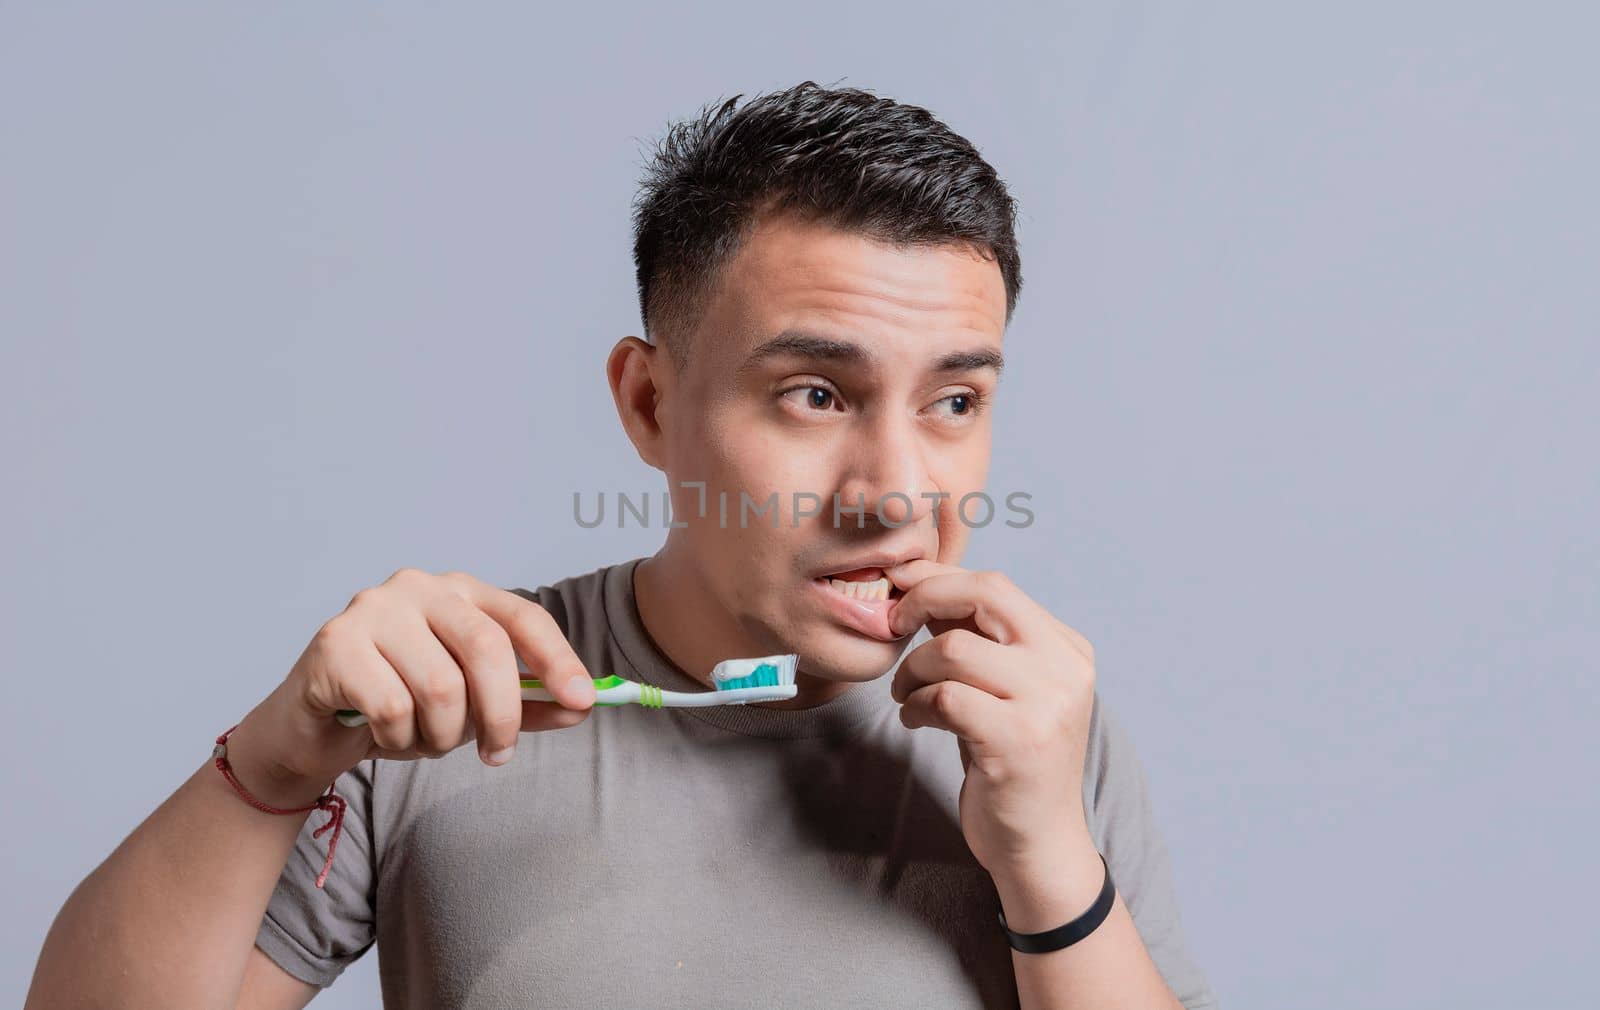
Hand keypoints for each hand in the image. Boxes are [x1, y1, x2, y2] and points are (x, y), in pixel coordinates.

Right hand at [227, 568, 595, 802]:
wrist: (310, 728)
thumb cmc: (396, 707)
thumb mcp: (470, 708)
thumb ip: (525, 704)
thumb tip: (581, 707)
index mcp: (459, 592)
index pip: (522, 616)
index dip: (558, 659)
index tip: (584, 702)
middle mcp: (418, 587)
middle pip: (486, 649)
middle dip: (501, 714)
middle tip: (498, 754)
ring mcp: (373, 609)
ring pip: (440, 686)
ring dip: (441, 736)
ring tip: (423, 742)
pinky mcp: (334, 643)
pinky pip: (392, 707)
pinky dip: (399, 738)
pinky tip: (383, 736)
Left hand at [886, 560, 1097, 881]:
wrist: (1038, 844)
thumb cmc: (1009, 761)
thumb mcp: (1002, 689)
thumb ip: (974, 637)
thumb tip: (917, 583)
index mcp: (1067, 648)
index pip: (996, 584)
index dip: (937, 577)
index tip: (897, 587)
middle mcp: (1066, 669)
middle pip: (984, 594)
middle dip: (923, 599)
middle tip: (892, 625)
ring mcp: (1047, 705)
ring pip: (953, 650)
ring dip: (911, 670)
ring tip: (906, 695)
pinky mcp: (1018, 742)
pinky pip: (945, 697)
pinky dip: (915, 705)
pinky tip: (915, 720)